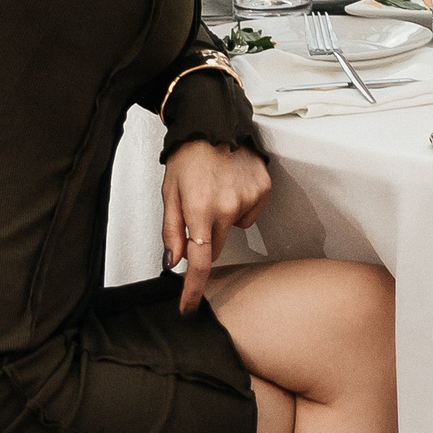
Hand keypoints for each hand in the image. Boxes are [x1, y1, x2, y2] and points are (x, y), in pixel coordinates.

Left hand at [163, 140, 270, 313]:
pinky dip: (240, 204)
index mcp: (200, 210)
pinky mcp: (263, 190)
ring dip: (223, 217)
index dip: (193, 289)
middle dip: (205, 236)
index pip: (199, 261)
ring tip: (217, 188)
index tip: (188, 308)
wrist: (214, 124)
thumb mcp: (169, 193)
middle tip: (198, 209)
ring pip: (234, 227)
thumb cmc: (187, 158)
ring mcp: (249, 198)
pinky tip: (233, 184)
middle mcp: (227, 207)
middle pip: (216, 245)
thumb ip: (171, 230)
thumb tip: (174, 262)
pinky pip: (249, 212)